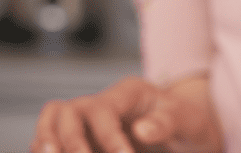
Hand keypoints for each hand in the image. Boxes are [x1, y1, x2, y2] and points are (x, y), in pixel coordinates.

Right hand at [30, 76, 222, 152]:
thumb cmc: (191, 124)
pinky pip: (54, 142)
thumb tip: (141, 130)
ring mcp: (90, 122)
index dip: (107, 136)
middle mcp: (104, 103)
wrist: (190, 135)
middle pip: (67, 111)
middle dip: (71, 142)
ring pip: (52, 122)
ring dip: (48, 144)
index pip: (103, 108)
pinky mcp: (85, 141)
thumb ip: (168, 122)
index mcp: (130, 93)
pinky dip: (50, 150)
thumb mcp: (191, 122)